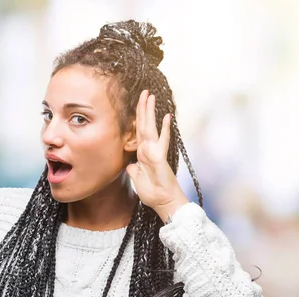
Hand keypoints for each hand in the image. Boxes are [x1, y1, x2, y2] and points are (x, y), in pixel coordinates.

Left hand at [126, 90, 188, 221]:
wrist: (162, 202)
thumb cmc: (152, 192)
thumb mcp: (137, 179)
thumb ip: (134, 170)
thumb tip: (131, 165)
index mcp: (143, 153)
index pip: (139, 131)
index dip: (138, 116)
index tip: (139, 103)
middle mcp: (149, 149)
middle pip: (144, 124)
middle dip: (143, 107)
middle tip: (144, 91)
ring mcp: (155, 152)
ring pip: (150, 128)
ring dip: (150, 111)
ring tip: (150, 96)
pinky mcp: (160, 157)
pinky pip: (162, 140)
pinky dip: (164, 129)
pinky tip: (167, 117)